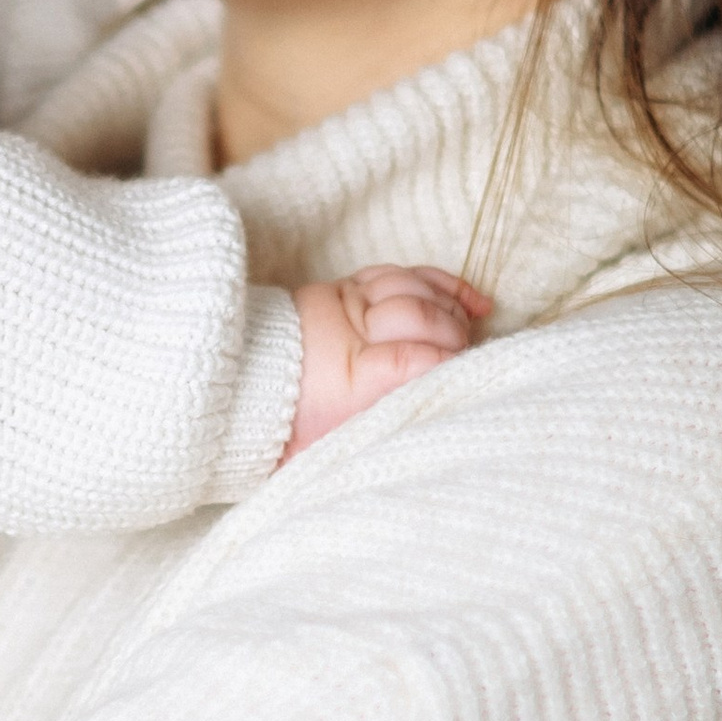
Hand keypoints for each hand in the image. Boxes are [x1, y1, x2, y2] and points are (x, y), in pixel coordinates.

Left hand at [284, 265, 488, 459]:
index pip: (409, 359)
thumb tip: (424, 430)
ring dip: (447, 309)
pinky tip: (469, 303)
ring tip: (464, 333)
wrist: (251, 387)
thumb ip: (378, 436)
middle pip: (416, 315)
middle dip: (452, 335)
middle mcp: (346, 330)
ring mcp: (348, 301)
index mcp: (345, 378)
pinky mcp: (349, 286)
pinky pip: (402, 273)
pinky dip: (440, 285)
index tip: (463, 376)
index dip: (445, 364)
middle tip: (464, 358)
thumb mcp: (333, 446)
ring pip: (411, 287)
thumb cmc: (300, 427)